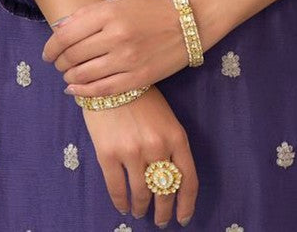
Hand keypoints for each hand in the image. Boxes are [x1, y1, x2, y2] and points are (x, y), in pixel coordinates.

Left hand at [41, 0, 188, 96]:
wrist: (185, 23)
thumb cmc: (147, 10)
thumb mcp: (116, 3)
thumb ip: (87, 16)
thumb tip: (59, 31)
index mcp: (108, 14)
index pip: (65, 36)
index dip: (50, 47)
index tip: (47, 53)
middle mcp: (116, 37)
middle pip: (72, 57)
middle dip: (59, 63)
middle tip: (58, 64)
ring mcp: (127, 60)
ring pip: (84, 76)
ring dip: (69, 78)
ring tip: (68, 75)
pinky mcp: (138, 79)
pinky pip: (102, 90)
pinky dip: (83, 92)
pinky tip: (76, 90)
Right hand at [81, 85, 197, 227]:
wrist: (110, 80)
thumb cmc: (141, 97)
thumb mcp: (166, 118)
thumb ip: (172, 146)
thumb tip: (171, 180)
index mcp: (176, 136)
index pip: (188, 180)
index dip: (187, 204)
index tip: (183, 218)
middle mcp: (157, 147)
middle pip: (165, 192)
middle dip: (164, 211)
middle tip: (161, 220)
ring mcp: (132, 152)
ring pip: (141, 194)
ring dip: (141, 208)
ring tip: (140, 212)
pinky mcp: (108, 154)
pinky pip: (117, 189)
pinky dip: (121, 202)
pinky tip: (123, 206)